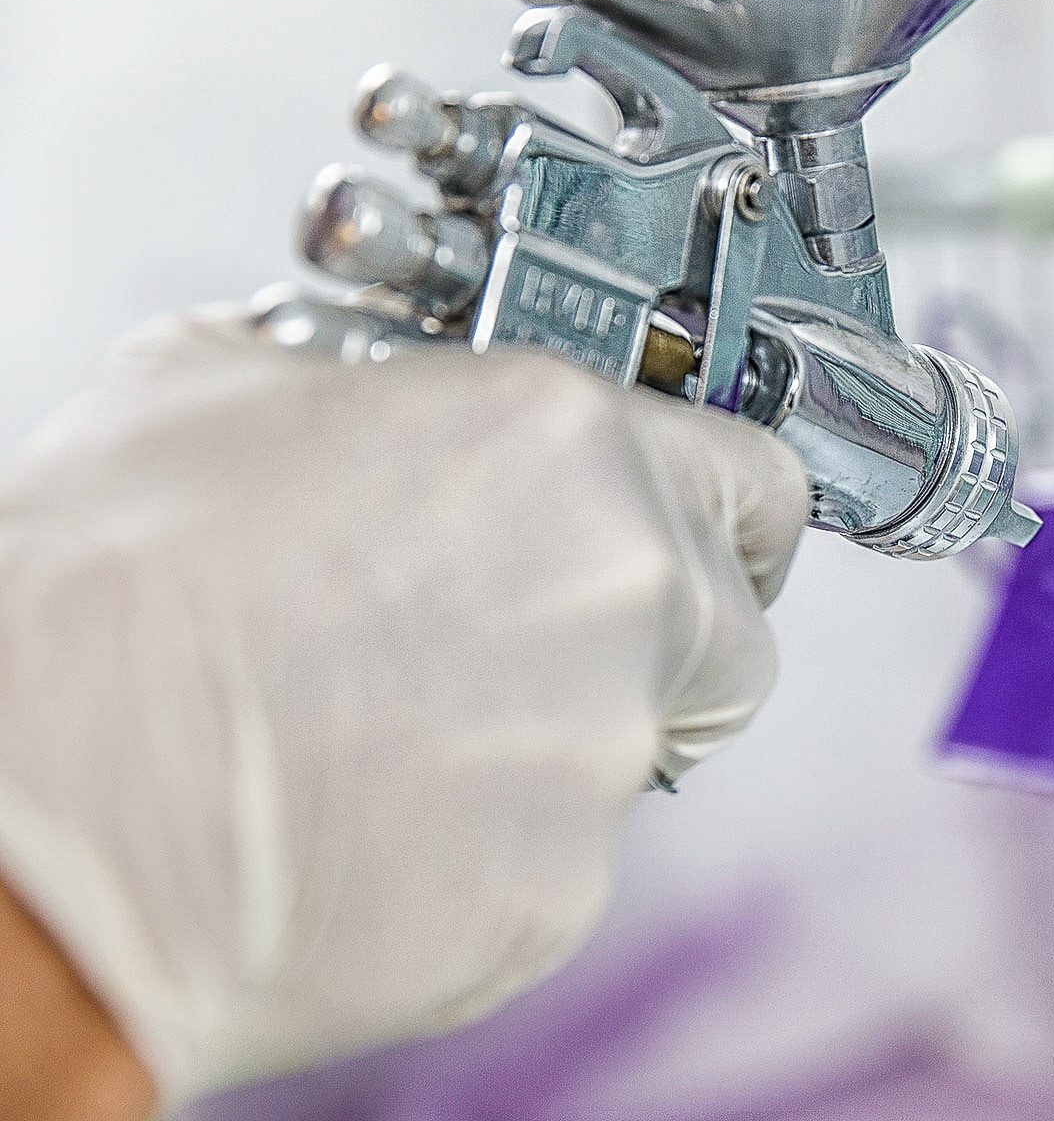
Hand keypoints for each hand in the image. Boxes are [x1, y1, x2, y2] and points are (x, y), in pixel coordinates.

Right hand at [0, 309, 807, 1106]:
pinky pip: (573, 853)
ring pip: (654, 742)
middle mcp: (622, 587)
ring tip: (418, 729)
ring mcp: (604, 746)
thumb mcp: (216, 389)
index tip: (700, 533)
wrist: (39, 810)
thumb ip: (359, 387)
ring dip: (571, 732)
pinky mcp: (563, 890)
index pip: (757, 477)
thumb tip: (362, 395)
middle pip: (731, 622)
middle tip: (540, 638)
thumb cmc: (103, 605)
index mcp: (567, 443)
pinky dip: (506, 840)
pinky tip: (383, 814)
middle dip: (664, 632)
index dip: (727, 509)